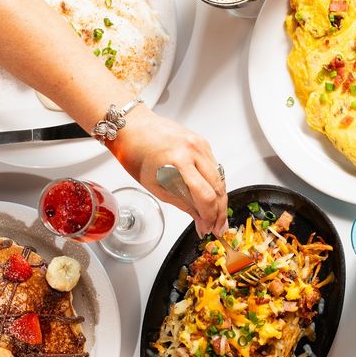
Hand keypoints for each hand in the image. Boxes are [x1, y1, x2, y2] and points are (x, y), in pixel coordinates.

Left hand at [112, 107, 227, 237]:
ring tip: (218, 217)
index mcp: (177, 162)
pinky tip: (214, 197)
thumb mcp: (155, 186)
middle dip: (219, 212)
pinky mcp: (203, 143)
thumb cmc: (137, 154)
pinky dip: (216, 184)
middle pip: (217, 188)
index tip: (207, 229)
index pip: (204, 195)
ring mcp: (200, 145)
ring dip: (221, 200)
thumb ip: (182, 203)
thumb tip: (200, 220)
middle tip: (218, 228)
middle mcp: (193, 151)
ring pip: (220, 178)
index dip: (209, 216)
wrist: (134, 128)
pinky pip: (216, 168)